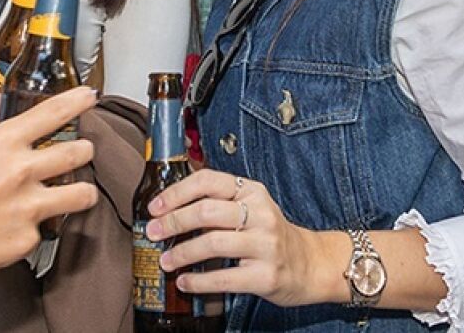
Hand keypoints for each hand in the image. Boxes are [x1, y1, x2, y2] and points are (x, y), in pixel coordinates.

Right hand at [0, 86, 99, 299]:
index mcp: (1, 142)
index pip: (52, 112)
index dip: (77, 101)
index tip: (89, 97)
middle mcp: (21, 170)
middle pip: (79, 152)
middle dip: (84, 151)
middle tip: (80, 153)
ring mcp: (28, 207)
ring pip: (82, 193)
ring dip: (80, 190)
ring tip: (73, 193)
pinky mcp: (28, 239)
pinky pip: (46, 229)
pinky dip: (36, 228)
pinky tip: (17, 228)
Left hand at [146, 169, 343, 307]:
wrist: (310, 264)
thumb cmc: (270, 235)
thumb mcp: (251, 207)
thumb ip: (218, 201)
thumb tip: (171, 200)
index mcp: (252, 192)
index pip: (208, 181)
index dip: (176, 193)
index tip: (155, 207)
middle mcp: (260, 214)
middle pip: (206, 211)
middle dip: (173, 222)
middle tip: (153, 232)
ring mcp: (265, 245)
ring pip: (212, 243)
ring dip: (181, 253)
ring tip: (166, 260)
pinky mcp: (265, 276)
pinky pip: (223, 278)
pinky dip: (197, 281)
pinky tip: (185, 282)